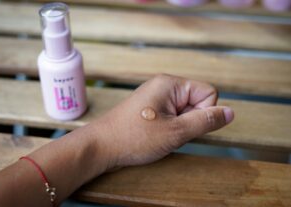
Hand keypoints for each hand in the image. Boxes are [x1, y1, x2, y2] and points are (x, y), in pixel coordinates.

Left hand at [93, 74, 233, 168]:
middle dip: (190, 120)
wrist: (101, 146)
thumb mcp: (176, 132)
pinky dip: (170, 128)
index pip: (208, 93)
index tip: (184, 126)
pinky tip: (155, 135)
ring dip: (180, 126)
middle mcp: (164, 85)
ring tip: (160, 134)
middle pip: (197, 101)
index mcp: (171, 83)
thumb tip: (231, 112)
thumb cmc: (135, 137)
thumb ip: (206, 121)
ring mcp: (156, 97)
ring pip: (185, 111)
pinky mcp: (150, 108)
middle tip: (169, 131)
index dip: (203, 113)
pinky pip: (172, 116)